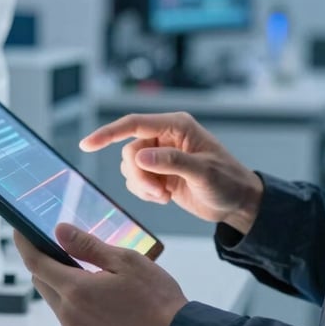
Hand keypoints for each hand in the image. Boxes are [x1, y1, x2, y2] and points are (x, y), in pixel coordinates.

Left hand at [14, 225, 187, 325]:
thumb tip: (59, 231)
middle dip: (47, 261)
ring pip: (55, 300)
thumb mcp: (125, 261)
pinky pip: (68, 316)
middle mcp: (69, 316)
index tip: (20, 230)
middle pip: (43, 282)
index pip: (37, 263)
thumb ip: (88, 246)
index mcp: (77, 291)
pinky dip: (74, 300)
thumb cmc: (155, 297)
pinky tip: (98, 293)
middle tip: (64, 244)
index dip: (25, 244)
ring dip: (62, 282)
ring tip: (90, 269)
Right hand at [80, 112, 263, 234]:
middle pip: (129, 150)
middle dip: (139, 175)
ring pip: (130, 167)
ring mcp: (161, 154)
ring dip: (142, 185)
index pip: (134, 124)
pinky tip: (164, 197)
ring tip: (165, 195)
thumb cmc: (227, 181)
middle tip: (159, 193)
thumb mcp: (204, 173)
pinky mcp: (159, 172)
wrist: (237, 201)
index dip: (108, 133)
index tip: (87, 144)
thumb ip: (172, 162)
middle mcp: (166, 136)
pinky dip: (144, 192)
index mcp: (177, 126)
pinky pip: (135, 180)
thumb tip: (142, 156)